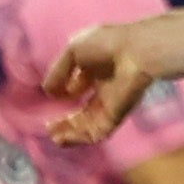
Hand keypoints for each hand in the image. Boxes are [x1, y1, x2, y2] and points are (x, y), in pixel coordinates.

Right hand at [44, 10, 183, 145]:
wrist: (135, 54)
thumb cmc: (107, 44)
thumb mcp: (74, 50)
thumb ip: (59, 71)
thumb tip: (49, 92)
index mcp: (99, 69)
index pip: (81, 86)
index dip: (66, 92)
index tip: (54, 95)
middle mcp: (106, 89)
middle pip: (85, 112)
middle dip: (68, 121)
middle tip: (50, 128)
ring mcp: (112, 105)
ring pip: (89, 126)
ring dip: (71, 134)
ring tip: (55, 138)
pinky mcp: (116, 116)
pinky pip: (96, 133)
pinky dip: (79, 139)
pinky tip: (63, 139)